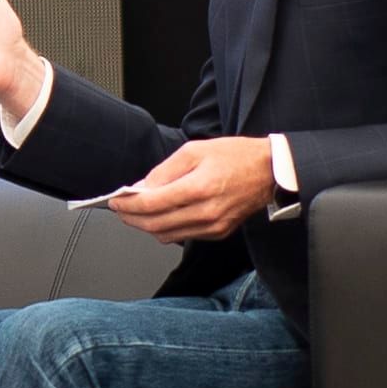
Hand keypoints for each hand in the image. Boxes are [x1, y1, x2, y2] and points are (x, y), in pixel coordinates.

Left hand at [108, 137, 278, 241]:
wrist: (270, 172)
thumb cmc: (236, 157)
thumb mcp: (195, 151)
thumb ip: (165, 170)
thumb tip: (142, 187)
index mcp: (199, 188)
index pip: (152, 204)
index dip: (128, 204)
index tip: (115, 200)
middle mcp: (206, 212)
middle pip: (155, 225)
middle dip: (131, 218)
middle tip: (120, 209)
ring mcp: (213, 226)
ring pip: (167, 235)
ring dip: (146, 226)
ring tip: (135, 213)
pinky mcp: (218, 233)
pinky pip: (183, 237)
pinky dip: (166, 229)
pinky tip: (160, 217)